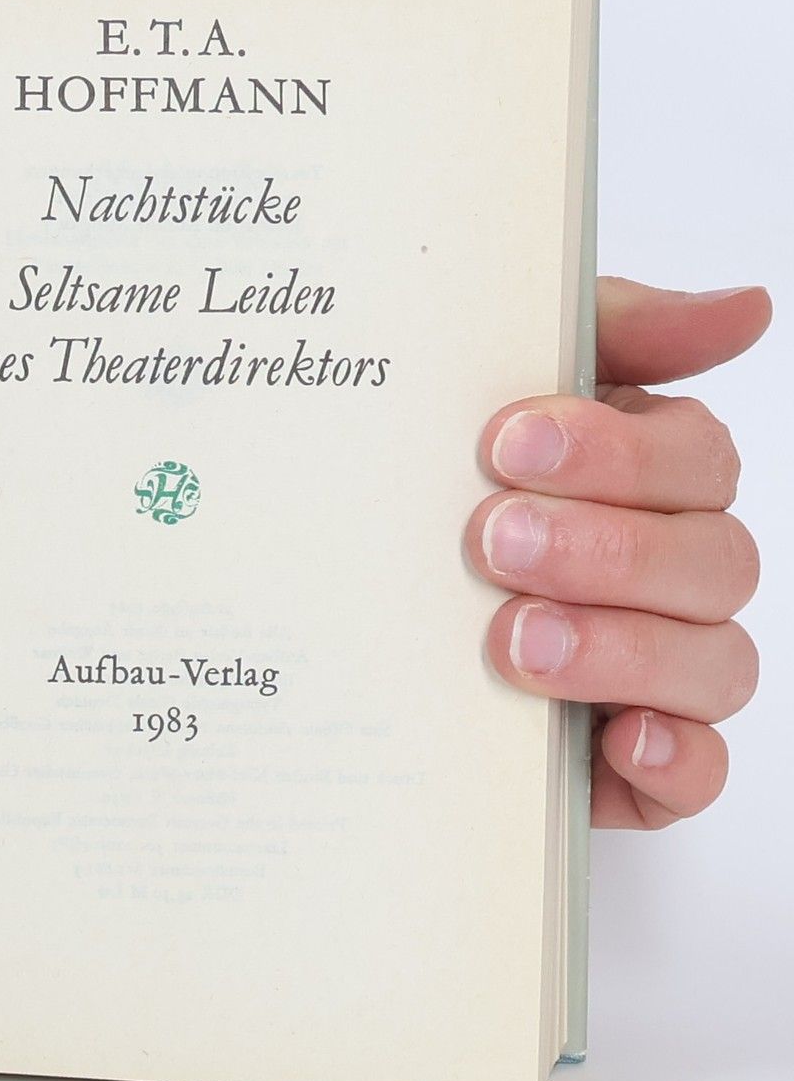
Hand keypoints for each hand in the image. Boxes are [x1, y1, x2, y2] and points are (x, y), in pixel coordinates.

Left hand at [468, 279, 768, 828]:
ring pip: (712, 664)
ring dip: (620, 649)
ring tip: (511, 640)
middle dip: (606, 550)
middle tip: (493, 543)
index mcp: (649, 478)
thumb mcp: (490, 378)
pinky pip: (696, 774)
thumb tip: (745, 306)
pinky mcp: (630, 765)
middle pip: (712, 562)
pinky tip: (619, 740)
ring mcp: (659, 672)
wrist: (336, 603)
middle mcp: (670, 573)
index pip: (696, 459)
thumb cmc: (435, 479)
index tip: (508, 441)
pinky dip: (672, 761)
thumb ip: (610, 331)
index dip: (617, 452)